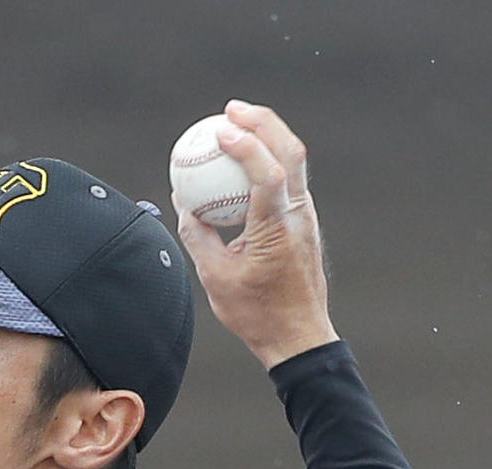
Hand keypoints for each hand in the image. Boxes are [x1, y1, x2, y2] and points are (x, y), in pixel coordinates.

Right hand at [173, 100, 337, 368]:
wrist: (298, 336)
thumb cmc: (256, 314)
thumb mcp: (215, 278)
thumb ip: (198, 236)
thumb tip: (185, 204)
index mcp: (277, 230)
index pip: (267, 174)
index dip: (245, 145)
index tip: (220, 129)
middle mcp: (298, 216)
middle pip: (290, 151)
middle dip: (262, 121)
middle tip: (230, 110)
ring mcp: (306, 216)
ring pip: (294, 160)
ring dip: (269, 134)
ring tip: (239, 123)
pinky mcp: (305, 221)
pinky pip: (288, 178)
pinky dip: (269, 158)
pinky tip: (247, 158)